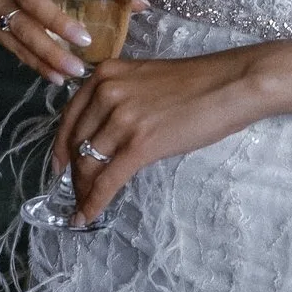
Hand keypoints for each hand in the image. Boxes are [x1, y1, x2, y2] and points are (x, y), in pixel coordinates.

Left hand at [52, 51, 264, 223]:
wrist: (232, 84)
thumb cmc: (200, 82)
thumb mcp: (146, 79)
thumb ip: (121, 97)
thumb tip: (109, 130)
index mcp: (105, 75)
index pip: (70, 118)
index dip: (61, 147)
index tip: (59, 166)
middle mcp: (106, 93)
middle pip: (76, 143)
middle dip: (74, 173)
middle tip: (76, 192)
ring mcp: (121, 119)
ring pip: (89, 164)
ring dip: (83, 191)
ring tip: (83, 207)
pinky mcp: (139, 144)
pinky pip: (107, 181)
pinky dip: (93, 202)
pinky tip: (88, 216)